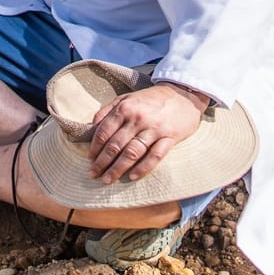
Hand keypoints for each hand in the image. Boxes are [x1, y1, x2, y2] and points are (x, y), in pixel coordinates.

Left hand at [87, 83, 209, 183]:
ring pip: (132, 153)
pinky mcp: (170, 137)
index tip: (89, 160)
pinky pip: (155, 156)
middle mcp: (138, 119)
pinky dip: (143, 168)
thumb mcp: (126, 98)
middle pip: (115, 145)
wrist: (184, 94)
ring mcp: (155, 129)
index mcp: (125, 108)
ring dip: (117, 169)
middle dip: (102, 163)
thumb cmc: (152, 99)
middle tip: (93, 175)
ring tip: (107, 180)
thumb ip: (107, 111)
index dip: (94, 148)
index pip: (104, 132)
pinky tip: (132, 177)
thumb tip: (91, 127)